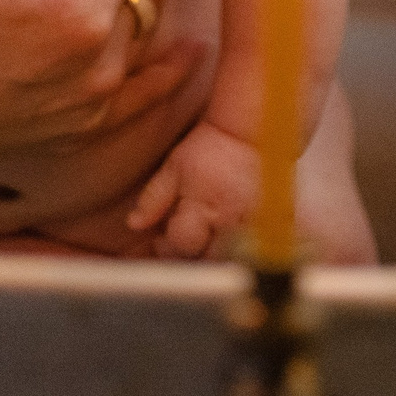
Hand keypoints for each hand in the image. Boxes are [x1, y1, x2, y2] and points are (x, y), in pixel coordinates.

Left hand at [127, 120, 258, 258]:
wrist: (244, 136)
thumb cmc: (208, 149)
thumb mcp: (174, 168)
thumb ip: (154, 198)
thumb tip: (134, 223)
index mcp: (204, 206)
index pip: (183, 244)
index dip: (166, 246)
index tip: (159, 238)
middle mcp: (229, 220)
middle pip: (204, 258)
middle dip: (187, 255)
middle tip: (178, 240)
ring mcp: (249, 225)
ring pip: (224, 258)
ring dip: (207, 255)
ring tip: (197, 239)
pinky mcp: (260, 225)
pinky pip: (242, 249)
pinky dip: (227, 249)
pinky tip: (218, 238)